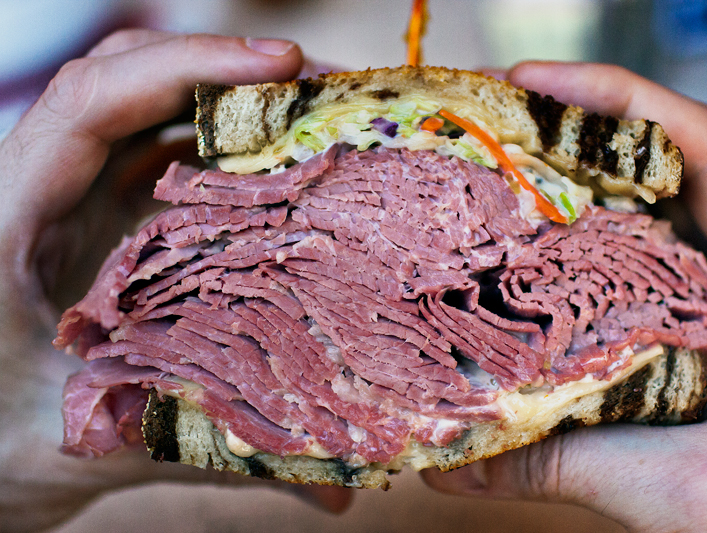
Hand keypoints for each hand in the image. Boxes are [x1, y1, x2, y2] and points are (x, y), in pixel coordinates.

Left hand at [0, 30, 350, 531]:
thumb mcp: (71, 439)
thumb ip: (188, 433)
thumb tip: (320, 479)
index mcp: (12, 213)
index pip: (96, 99)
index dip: (190, 63)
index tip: (284, 64)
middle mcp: (47, 191)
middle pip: (134, 85)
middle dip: (231, 74)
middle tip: (326, 93)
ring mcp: (80, 207)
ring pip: (157, 123)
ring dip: (237, 112)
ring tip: (319, 125)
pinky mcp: (108, 230)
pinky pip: (172, 171)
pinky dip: (230, 162)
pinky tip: (282, 181)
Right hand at [423, 62, 706, 531]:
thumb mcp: (696, 487)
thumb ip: (573, 463)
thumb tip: (457, 461)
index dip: (621, 102)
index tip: (534, 84)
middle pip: (657, 178)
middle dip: (574, 145)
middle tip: (486, 132)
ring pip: (634, 231)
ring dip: (565, 208)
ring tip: (486, 190)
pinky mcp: (687, 343)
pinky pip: (620, 288)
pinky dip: (568, 273)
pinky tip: (517, 275)